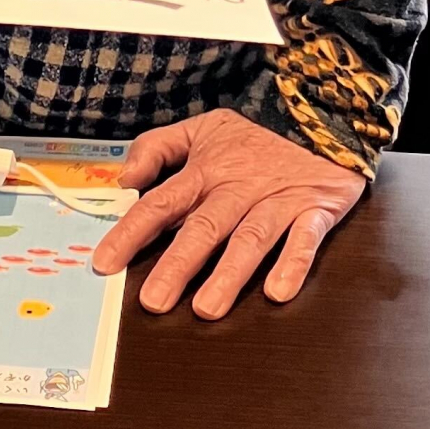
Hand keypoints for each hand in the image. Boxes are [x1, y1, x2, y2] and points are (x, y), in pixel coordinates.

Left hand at [92, 109, 364, 318]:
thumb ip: (157, 148)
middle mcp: (239, 187)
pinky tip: (277, 291)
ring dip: (229, 273)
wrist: (323, 120)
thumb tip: (125, 179)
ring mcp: (278, 199)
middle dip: (179, 264)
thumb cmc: (255, 137)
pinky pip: (306, 239)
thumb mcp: (202, 129)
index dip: (132, 233)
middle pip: (205, 227)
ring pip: (251, 238)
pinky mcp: (316, 210)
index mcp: (207, 169)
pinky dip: (293, 264)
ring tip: (207, 308)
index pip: (162, 202)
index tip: (106, 264)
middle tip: (155, 301)